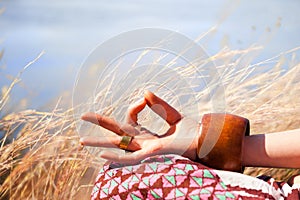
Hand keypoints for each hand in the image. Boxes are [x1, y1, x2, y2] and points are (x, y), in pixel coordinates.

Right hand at [80, 91, 198, 163]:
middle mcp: (142, 142)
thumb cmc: (190, 132)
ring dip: (99, 144)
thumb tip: (144, 92)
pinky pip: (129, 158)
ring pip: (116, 146)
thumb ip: (158, 104)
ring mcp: (144, 149)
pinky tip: (101, 156)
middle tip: (82, 116)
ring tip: (82, 141)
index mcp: (146, 134)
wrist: (203, 141)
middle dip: (100, 124)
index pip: (130, 118)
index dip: (133, 106)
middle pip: (116, 132)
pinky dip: (115, 157)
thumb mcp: (172, 115)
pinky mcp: (150, 155)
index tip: (143, 99)